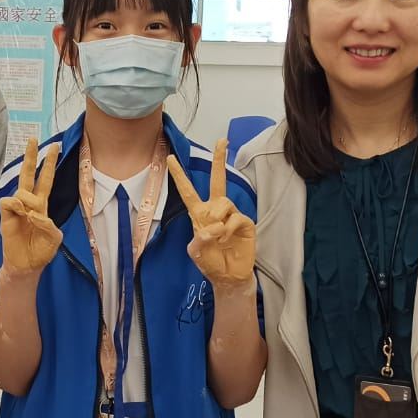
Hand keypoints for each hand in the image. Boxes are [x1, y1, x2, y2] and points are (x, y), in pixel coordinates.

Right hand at [0, 136, 60, 276]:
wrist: (26, 266)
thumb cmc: (41, 251)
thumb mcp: (54, 238)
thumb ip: (49, 224)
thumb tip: (33, 212)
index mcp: (43, 205)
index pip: (46, 179)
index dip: (49, 164)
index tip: (54, 147)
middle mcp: (29, 203)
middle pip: (29, 174)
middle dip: (31, 157)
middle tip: (33, 138)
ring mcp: (17, 209)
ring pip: (20, 190)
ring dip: (27, 199)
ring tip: (29, 215)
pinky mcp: (6, 217)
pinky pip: (8, 202)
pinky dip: (16, 206)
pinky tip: (20, 215)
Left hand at [168, 140, 255, 291]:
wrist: (228, 276)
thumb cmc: (210, 262)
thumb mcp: (196, 252)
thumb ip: (198, 240)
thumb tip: (211, 227)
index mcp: (199, 214)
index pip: (188, 191)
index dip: (180, 175)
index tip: (172, 158)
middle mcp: (216, 210)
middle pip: (217, 180)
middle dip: (219, 160)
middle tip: (222, 140)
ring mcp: (232, 215)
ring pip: (224, 203)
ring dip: (218, 220)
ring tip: (218, 237)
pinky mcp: (245, 223)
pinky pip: (235, 219)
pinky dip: (229, 230)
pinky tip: (228, 240)